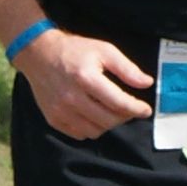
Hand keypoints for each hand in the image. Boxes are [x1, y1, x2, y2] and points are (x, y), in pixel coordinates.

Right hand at [17, 25, 154, 137]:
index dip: (136, 108)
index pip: (119, 103)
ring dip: (108, 124)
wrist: (39, 54)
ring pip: (95, 131)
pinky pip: (80, 134)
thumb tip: (147, 83)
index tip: (146, 109)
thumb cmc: (74, 50)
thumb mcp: (104, 50)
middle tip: (129, 108)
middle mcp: (72, 98)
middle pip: (108, 120)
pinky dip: (91, 128)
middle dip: (125, 116)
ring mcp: (61, 111)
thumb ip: (127, 68)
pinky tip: (93, 115)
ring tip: (110, 110)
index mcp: (87, 78)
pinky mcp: (53, 119)